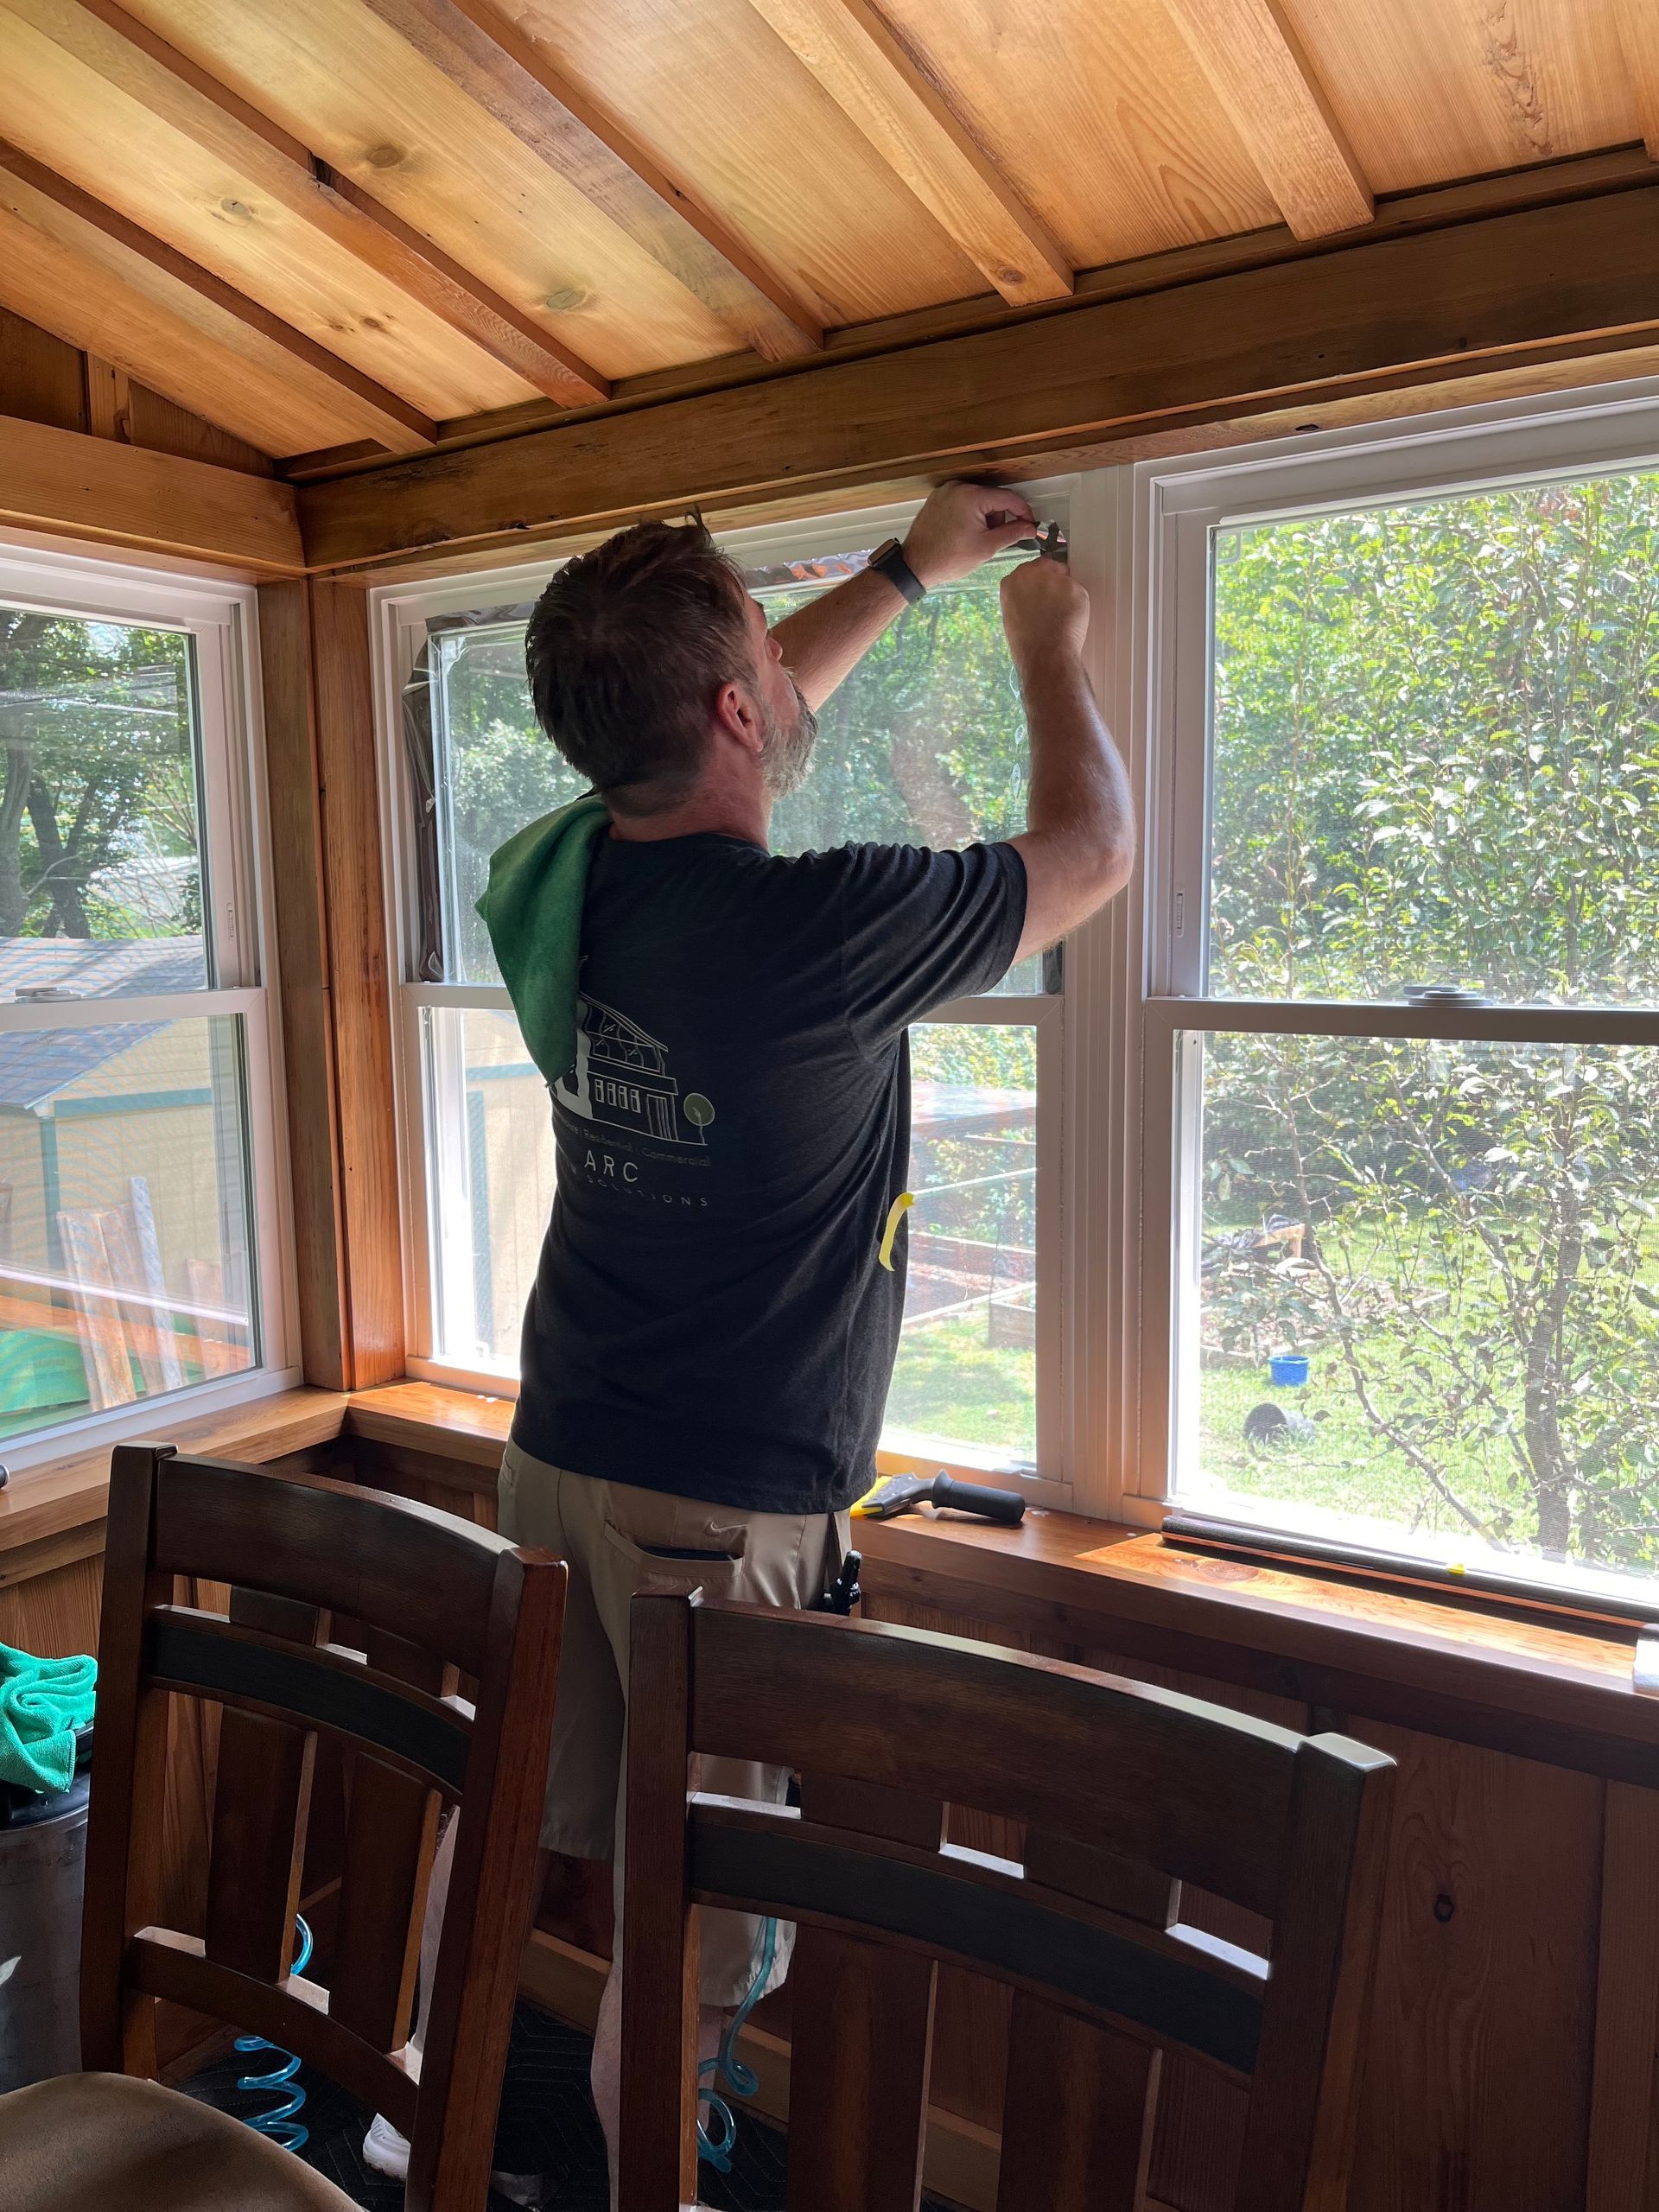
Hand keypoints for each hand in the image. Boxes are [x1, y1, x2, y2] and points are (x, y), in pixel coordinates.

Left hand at [901, 481, 1036, 589]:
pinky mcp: (937, 499)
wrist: (915, 565)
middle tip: (992, 540)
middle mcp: (957, 488)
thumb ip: (1012, 533)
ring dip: (984, 518)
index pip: (1008, 498)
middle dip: (998, 519)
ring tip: (974, 539)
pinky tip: (963, 534)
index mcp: (971, 496)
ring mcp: (945, 492)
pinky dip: (970, 515)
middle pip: (992, 498)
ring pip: (978, 500)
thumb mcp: (986, 547)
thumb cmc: (946, 558)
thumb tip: (1030, 528)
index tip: (1029, 524)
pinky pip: (963, 502)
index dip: (1022, 512)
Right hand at [1000, 554, 1089, 667]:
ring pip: (1066, 580)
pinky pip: (1079, 592)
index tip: (1042, 592)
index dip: (1038, 582)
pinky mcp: (1074, 587)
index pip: (1029, 569)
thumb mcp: (1013, 615)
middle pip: (1049, 566)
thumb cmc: (1027, 644)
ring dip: (1066, 594)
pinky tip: (1070, 619)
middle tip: (1055, 604)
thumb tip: (1034, 595)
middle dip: (1054, 580)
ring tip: (1061, 617)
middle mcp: (1032, 574)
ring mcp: (1054, 579)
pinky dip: (1078, 604)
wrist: (1045, 655)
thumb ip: (1022, 596)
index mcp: (1012, 582)